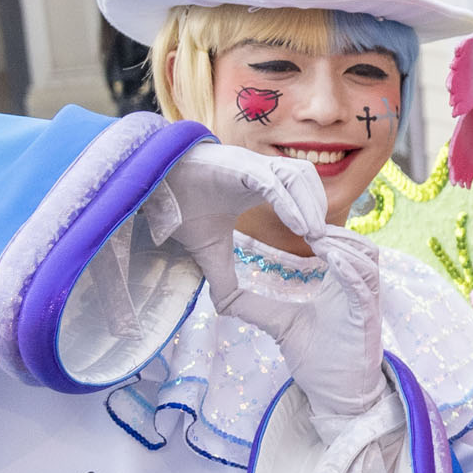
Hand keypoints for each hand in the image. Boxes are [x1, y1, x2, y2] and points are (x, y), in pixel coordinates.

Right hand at [146, 144, 322, 305]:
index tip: (324, 247)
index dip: (315, 215)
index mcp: (260, 185)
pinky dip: (290, 203)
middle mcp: (260, 170)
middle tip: (326, 243)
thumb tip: (226, 308)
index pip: (301, 193)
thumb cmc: (178, 210)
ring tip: (315, 236)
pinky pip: (272, 182)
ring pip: (297, 176)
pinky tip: (300, 227)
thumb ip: (223, 276)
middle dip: (319, 209)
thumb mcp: (208, 250)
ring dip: (310, 205)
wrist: (146, 190)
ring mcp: (250, 164)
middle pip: (306, 180)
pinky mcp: (237, 165)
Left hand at [221, 227, 389, 423]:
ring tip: (316, 236)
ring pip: (366, 261)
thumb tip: (222, 296)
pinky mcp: (367, 319)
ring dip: (344, 245)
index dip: (325, 230)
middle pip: (361, 245)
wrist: (337, 395)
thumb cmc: (318, 360)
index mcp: (343, 286)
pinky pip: (364, 287)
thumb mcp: (279, 325)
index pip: (343, 247)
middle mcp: (359, 290)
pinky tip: (330, 258)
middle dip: (336, 231)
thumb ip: (255, 307)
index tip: (295, 221)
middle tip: (306, 221)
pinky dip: (350, 270)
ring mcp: (366, 304)